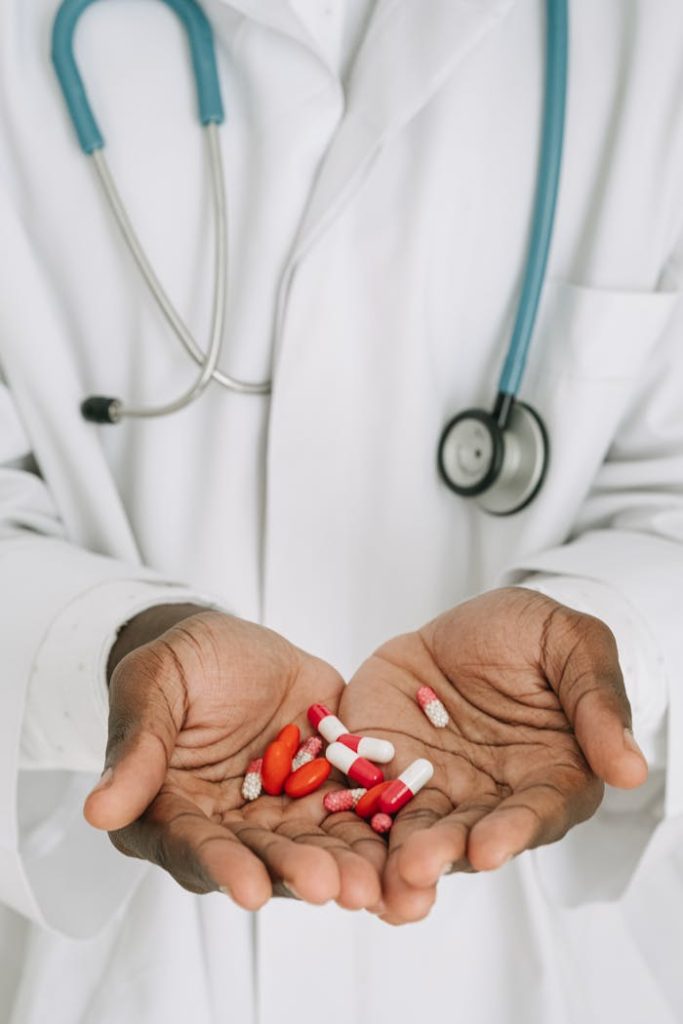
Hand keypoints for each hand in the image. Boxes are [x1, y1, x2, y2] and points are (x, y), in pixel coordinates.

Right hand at [84, 609, 381, 911]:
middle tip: (332, 890)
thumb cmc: (180, 663)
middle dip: (297, 873)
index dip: (222, 867)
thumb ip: (137, 747)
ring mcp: (278, 812)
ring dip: (343, 866)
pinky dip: (377, 830)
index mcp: (169, 812)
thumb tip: (99, 812)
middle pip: (261, 857)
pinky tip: (404, 843)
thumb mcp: (153, 686)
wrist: (233, 644)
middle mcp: (226, 827)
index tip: (250, 890)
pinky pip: (353, 813)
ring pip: (312, 845)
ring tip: (374, 884)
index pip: (193, 846)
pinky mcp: (325, 790)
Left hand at [338, 587, 647, 923]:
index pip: (534, 813)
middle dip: (441, 854)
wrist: (469, 622)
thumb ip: (598, 702)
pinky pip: (362, 795)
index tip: (489, 848)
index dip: (513, 831)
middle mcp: (489, 797)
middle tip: (416, 870)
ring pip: (413, 830)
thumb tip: (631, 768)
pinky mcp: (382, 768)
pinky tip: (333, 839)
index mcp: (547, 778)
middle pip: (467, 835)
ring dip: (394, 856)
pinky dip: (348, 818)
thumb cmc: (532, 635)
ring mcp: (433, 786)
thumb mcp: (574, 645)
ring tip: (378, 879)